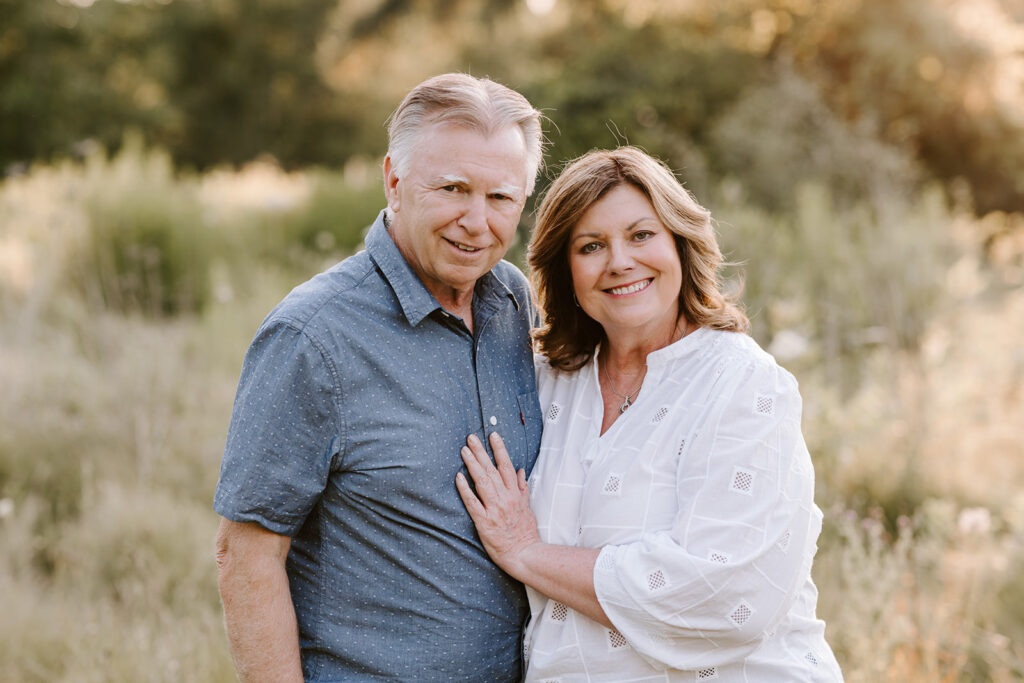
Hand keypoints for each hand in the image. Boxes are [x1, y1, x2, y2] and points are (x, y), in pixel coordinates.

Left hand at [455, 432, 539, 578]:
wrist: (523, 554)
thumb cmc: (525, 533)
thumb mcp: (527, 507)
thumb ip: (522, 489)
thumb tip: (520, 472)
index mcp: (515, 494)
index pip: (507, 466)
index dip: (499, 449)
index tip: (493, 436)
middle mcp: (505, 498)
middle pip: (491, 470)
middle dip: (481, 452)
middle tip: (471, 438)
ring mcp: (494, 509)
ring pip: (482, 482)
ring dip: (472, 465)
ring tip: (464, 451)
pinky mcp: (484, 521)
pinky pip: (472, 502)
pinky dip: (465, 489)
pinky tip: (459, 477)